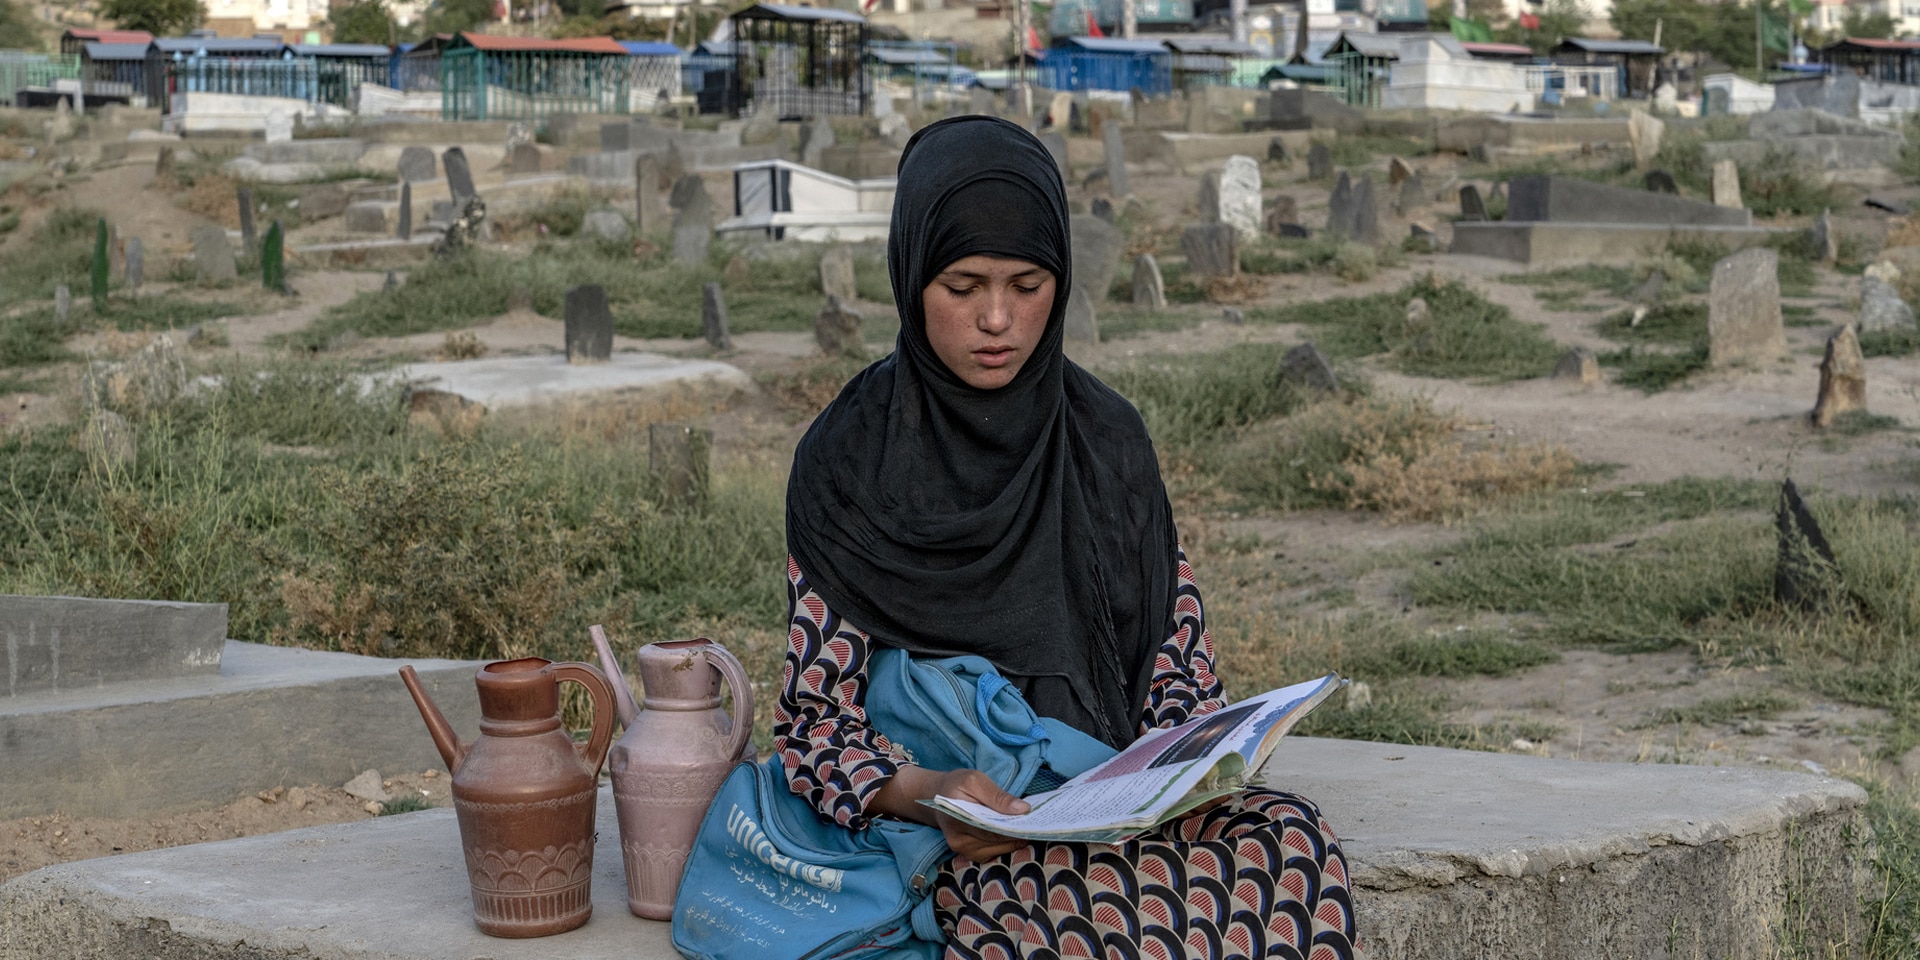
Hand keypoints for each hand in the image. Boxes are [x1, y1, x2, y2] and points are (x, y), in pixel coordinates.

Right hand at [871, 766, 1031, 861]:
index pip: (992, 830)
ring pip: (998, 850)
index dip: (1015, 827)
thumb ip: (998, 796)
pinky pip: (994, 853)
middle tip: (1035, 822)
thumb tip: (1023, 809)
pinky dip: (1006, 843)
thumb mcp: (975, 780)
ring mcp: (963, 851)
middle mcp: (959, 842)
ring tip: (1026, 826)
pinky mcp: (970, 854)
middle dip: (1017, 833)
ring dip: (1013, 840)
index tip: (1033, 821)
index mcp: (957, 820)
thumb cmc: (955, 785)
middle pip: (997, 843)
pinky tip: (1014, 832)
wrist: (935, 797)